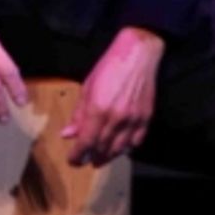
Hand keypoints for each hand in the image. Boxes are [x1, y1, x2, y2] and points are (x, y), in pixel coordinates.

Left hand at [62, 27, 164, 166]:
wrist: (138, 53)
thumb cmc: (110, 65)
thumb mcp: (88, 86)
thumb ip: (78, 113)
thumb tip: (67, 134)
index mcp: (98, 109)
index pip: (85, 142)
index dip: (77, 155)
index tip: (72, 160)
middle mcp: (116, 118)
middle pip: (102, 148)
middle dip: (91, 157)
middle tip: (85, 161)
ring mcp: (133, 119)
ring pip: (119, 149)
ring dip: (108, 156)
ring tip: (100, 158)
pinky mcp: (146, 118)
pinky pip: (137, 141)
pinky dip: (127, 149)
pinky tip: (120, 148)